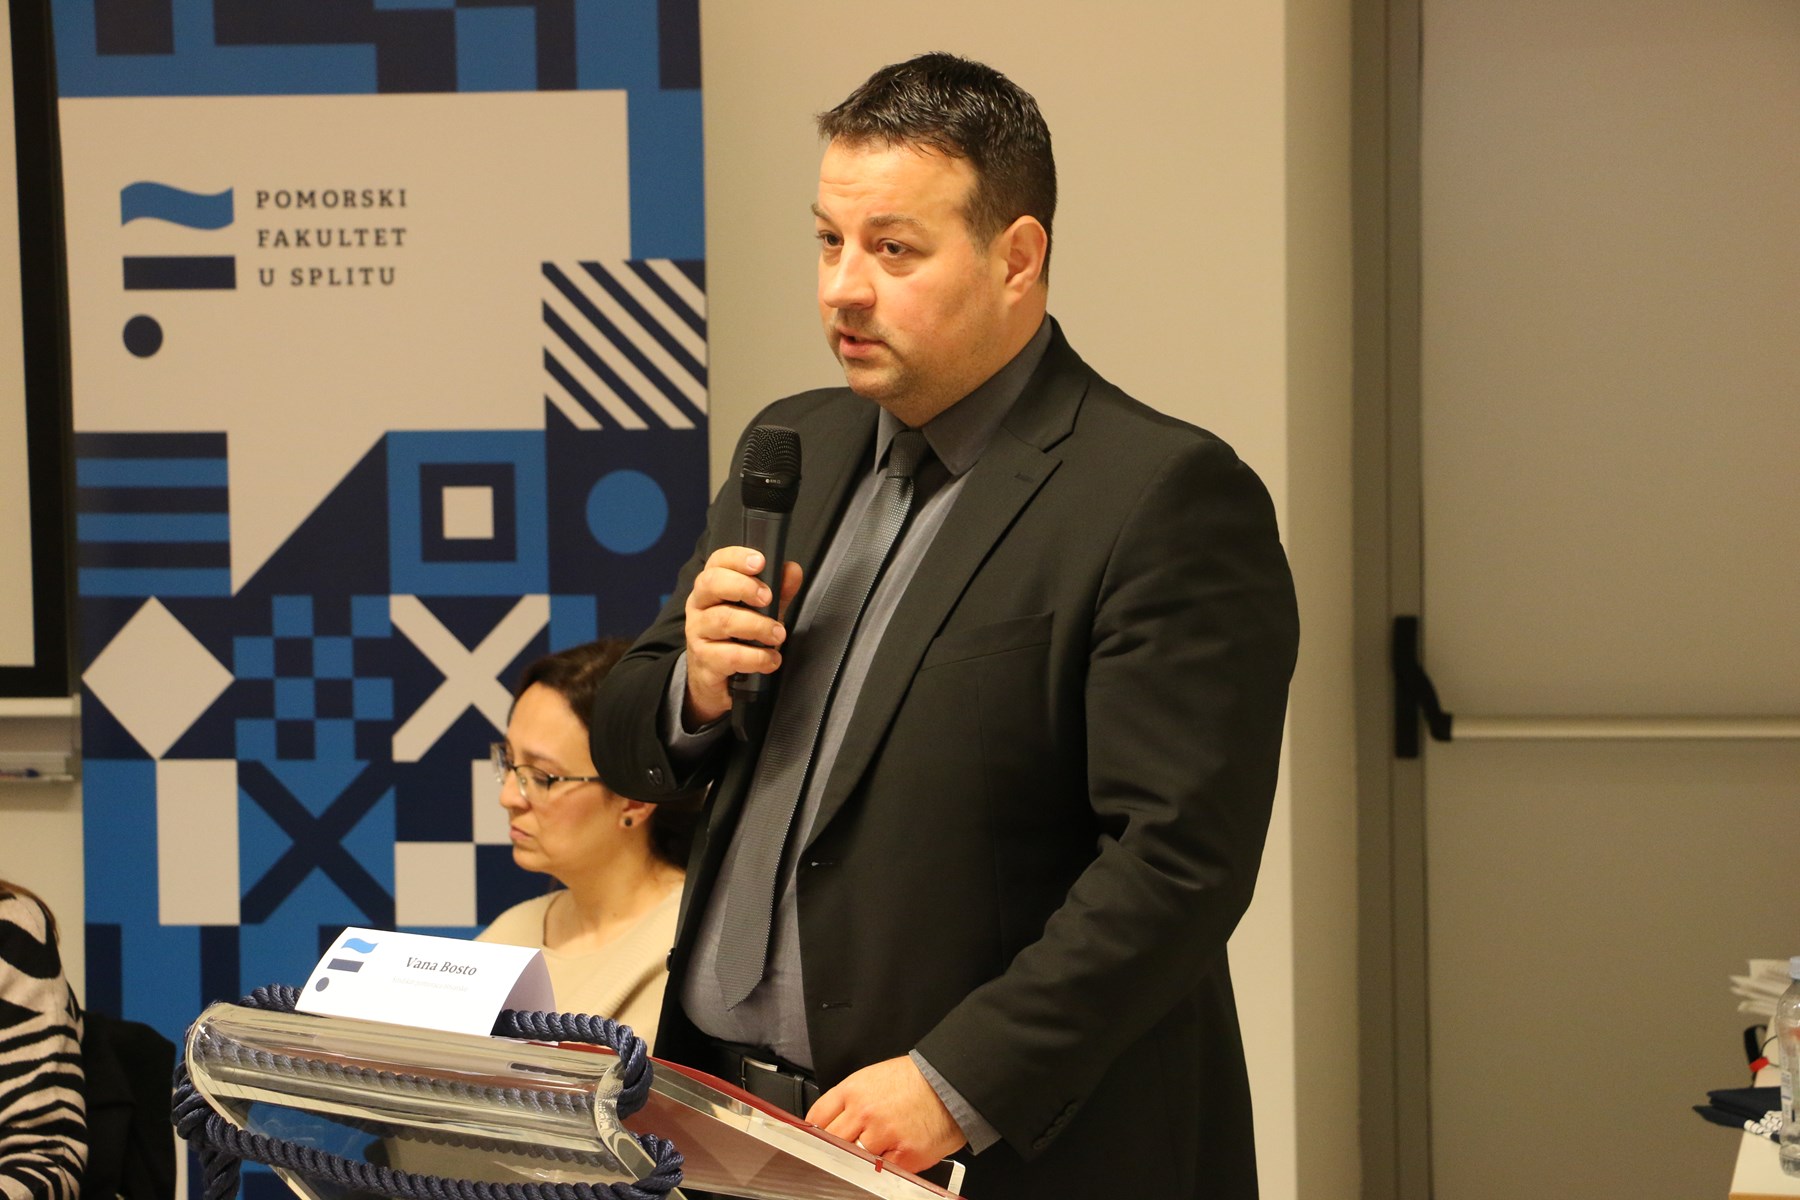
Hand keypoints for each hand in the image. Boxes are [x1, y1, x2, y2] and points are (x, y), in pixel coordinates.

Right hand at [683, 547, 802, 726]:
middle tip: (768, 598)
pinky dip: (755, 658)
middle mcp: (700, 605)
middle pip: (712, 584)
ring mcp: (698, 633)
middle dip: (743, 587)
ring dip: (756, 626)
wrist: (716, 680)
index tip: (760, 562)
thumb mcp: (761, 612)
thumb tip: (791, 571)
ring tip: (777, 635)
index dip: (737, 558)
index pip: (718, 562)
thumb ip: (778, 591)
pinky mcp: (704, 661)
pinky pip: (729, 656)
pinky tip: (771, 659)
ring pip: (722, 621)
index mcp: (712, 587)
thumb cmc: (738, 638)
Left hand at [805, 1057, 965, 1174]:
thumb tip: (828, 1124)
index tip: (814, 1141)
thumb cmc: (915, 1080)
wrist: (951, 1083)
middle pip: (831, 1142)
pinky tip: (892, 1155)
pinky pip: (882, 1171)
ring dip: (860, 1159)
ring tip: (874, 1149)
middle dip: (834, 1148)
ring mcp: (883, 1135)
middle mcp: (865, 1112)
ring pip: (855, 1159)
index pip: (817, 1118)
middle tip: (840, 1152)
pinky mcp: (904, 1155)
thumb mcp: (873, 1078)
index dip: (813, 1132)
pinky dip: (883, 1168)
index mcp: (854, 1090)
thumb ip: (849, 1101)